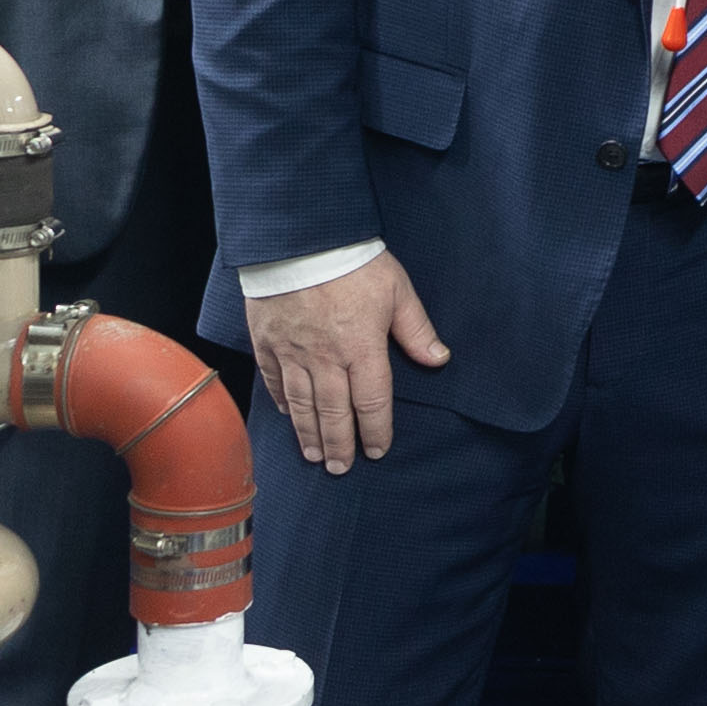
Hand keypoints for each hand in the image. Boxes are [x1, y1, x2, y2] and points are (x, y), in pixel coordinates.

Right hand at [249, 251, 450, 473]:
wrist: (298, 236)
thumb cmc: (353, 261)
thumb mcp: (397, 289)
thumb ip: (416, 329)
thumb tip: (440, 360)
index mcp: (361, 347)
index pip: (371, 402)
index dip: (376, 431)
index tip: (378, 450)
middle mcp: (325, 358)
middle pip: (334, 412)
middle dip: (340, 444)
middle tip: (341, 469)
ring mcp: (292, 351)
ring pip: (301, 404)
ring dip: (309, 433)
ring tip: (316, 455)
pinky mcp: (267, 341)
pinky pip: (275, 380)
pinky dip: (282, 401)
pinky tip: (288, 416)